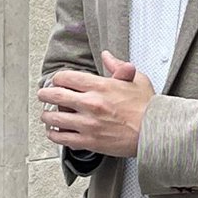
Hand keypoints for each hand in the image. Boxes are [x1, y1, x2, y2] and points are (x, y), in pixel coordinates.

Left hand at [36, 50, 153, 156]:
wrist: (154, 133)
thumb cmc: (148, 108)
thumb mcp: (136, 79)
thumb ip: (118, 66)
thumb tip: (107, 56)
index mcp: (100, 86)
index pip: (66, 77)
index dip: (58, 78)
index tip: (56, 81)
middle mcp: (91, 104)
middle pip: (55, 95)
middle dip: (45, 94)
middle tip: (43, 94)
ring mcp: (88, 124)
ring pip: (54, 117)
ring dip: (47, 115)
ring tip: (46, 115)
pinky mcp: (89, 141)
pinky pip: (62, 138)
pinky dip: (54, 134)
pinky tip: (54, 131)